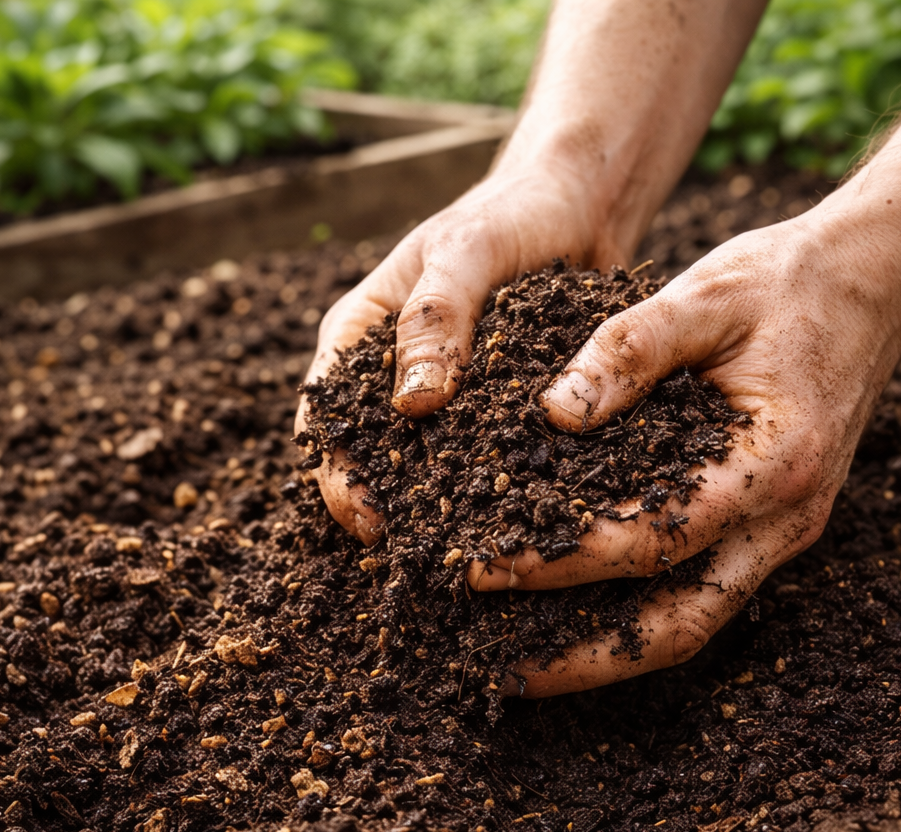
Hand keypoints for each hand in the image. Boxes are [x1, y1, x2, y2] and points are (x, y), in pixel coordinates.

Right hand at [294, 167, 625, 542]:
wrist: (577, 204)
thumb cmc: (512, 212)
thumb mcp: (467, 249)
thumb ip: (435, 315)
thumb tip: (410, 405)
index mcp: (358, 335)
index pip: (323, 419)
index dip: (337, 476)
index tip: (373, 522)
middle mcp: (390, 372)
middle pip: (367, 456)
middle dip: (386, 507)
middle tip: (423, 557)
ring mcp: (440, 394)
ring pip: (422, 465)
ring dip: (436, 508)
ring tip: (466, 552)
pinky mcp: (488, 408)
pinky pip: (479, 456)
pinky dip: (487, 487)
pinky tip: (512, 520)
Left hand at [470, 208, 900, 697]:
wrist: (873, 283)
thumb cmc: (787, 284)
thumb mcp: (704, 295)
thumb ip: (629, 350)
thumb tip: (553, 413)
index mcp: (775, 462)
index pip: (654, 539)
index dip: (562, 562)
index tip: (484, 568)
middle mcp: (785, 518)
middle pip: (681, 625)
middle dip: (586, 657)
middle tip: (502, 670)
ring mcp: (782, 531)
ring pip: (692, 622)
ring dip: (611, 654)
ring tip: (528, 666)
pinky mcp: (767, 526)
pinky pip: (700, 589)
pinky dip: (637, 613)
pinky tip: (579, 611)